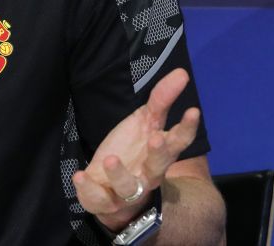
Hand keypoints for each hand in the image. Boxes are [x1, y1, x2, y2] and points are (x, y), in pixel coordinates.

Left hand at [71, 68, 200, 230]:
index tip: (193, 110)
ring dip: (119, 173)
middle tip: (156, 138)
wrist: (113, 188)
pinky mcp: (106, 201)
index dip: (187, 127)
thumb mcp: (145, 121)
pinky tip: (80, 175)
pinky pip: (98, 198)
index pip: (179, 141)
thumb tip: (182, 72)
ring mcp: (128, 190)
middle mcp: (149, 174)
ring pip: (128, 187)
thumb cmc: (134, 150)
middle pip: (159, 166)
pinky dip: (88, 188)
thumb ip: (161, 99)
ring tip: (110, 158)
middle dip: (159, 153)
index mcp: (160, 152)